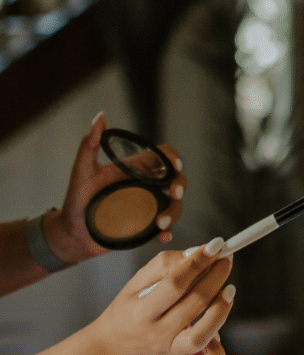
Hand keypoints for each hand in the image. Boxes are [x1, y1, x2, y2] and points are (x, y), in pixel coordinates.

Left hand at [47, 113, 187, 261]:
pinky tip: (163, 236)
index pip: (162, 157)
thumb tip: (99, 117)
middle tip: (174, 193)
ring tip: (160, 223)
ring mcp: (149, 207)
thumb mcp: (82, 171)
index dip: (173, 158)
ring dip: (174, 213)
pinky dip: (169, 232)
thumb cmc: (77, 200)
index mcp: (135, 170)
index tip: (174, 165)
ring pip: (175, 205)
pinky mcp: (148, 227)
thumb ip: (89, 145)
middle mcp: (146, 187)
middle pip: (176, 180)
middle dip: (180, 185)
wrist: (72, 232)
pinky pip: (166, 228)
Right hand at [87, 240, 234, 354]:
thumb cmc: (131, 308)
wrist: (116, 345)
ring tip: (229, 289)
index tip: (215, 245)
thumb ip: (165, 265)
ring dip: (220, 309)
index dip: (198, 262)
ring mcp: (173, 351)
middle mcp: (158, 334)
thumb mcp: (136, 282)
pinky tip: (220, 333)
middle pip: (194, 304)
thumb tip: (198, 253)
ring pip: (203, 335)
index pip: (175, 283)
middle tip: (226, 259)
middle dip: (215, 277)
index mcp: (142, 312)